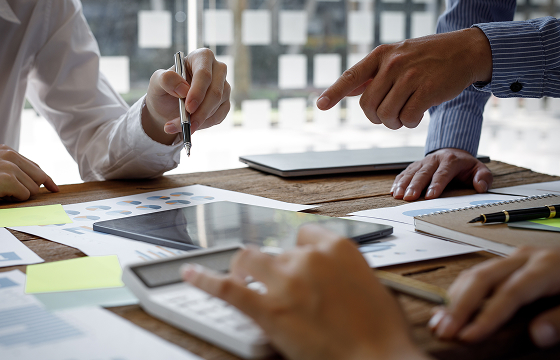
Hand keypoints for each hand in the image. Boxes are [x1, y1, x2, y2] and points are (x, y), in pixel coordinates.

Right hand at [0, 144, 57, 207]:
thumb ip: (12, 170)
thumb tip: (39, 183)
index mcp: (7, 151)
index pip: (36, 167)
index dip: (46, 180)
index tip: (54, 189)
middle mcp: (10, 155)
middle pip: (39, 178)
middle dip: (31, 190)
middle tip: (12, 196)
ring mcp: (9, 166)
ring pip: (33, 189)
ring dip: (19, 196)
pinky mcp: (6, 179)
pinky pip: (24, 196)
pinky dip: (14, 200)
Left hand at [143, 48, 230, 144]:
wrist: (168, 106)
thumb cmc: (164, 89)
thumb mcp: (157, 82)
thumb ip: (166, 80)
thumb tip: (183, 89)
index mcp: (201, 57)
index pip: (204, 74)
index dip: (198, 91)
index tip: (188, 107)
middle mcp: (217, 69)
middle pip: (215, 92)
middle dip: (200, 111)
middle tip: (186, 124)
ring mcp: (223, 87)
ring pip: (217, 106)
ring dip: (199, 120)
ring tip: (179, 126)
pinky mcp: (225, 103)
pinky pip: (219, 116)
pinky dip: (204, 124)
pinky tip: (191, 125)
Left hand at [182, 224, 427, 359]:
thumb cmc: (381, 333)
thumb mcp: (372, 287)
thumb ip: (344, 273)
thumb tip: (331, 277)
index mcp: (337, 248)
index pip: (303, 234)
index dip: (297, 250)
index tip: (294, 259)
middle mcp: (307, 257)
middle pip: (276, 250)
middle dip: (274, 267)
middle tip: (276, 285)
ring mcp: (285, 280)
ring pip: (249, 260)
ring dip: (245, 270)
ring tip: (244, 279)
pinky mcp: (267, 308)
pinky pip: (226, 287)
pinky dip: (204, 278)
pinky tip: (191, 274)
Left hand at [316, 28, 491, 128]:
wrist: (465, 51)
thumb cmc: (427, 58)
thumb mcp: (397, 57)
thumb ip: (373, 74)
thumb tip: (348, 90)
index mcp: (381, 55)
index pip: (351, 76)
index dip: (334, 92)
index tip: (320, 105)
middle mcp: (392, 64)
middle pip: (368, 106)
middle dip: (376, 118)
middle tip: (389, 116)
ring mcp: (410, 76)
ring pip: (386, 115)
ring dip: (394, 122)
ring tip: (404, 115)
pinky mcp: (427, 90)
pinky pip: (407, 118)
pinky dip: (410, 123)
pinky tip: (417, 115)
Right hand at [390, 148, 492, 200]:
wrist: (453, 152)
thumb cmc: (465, 166)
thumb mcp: (479, 169)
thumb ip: (483, 177)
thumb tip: (480, 187)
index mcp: (450, 160)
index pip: (442, 174)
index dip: (436, 185)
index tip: (430, 196)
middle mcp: (434, 160)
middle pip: (423, 173)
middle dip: (415, 186)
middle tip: (409, 198)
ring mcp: (423, 162)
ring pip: (411, 173)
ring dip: (403, 184)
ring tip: (397, 196)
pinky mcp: (415, 166)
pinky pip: (405, 173)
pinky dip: (398, 182)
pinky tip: (393, 191)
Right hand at [429, 247, 559, 347]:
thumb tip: (538, 335)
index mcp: (548, 266)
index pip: (510, 293)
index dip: (488, 316)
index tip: (469, 336)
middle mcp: (526, 258)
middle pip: (483, 278)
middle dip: (460, 306)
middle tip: (443, 330)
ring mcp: (515, 258)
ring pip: (475, 273)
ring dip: (454, 299)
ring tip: (439, 322)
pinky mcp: (510, 264)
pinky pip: (478, 274)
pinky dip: (460, 293)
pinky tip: (450, 310)